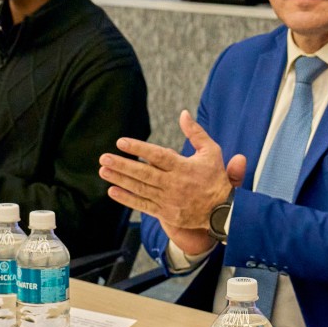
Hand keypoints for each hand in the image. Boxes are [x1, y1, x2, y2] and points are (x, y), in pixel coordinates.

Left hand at [99, 110, 243, 232]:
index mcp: (184, 167)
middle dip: (122, 165)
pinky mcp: (166, 213)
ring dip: (120, 180)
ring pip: (140, 189)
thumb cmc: (215, 177)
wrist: (223, 211)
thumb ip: (195, 132)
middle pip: (144, 173)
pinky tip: (113, 191)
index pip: (158, 156)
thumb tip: (184, 113)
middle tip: (104, 158)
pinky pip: (143, 205)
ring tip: (103, 171)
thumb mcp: (211, 151)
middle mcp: (174, 184)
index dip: (139, 149)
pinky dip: (127, 199)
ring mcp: (169, 200)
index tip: (121, 142)